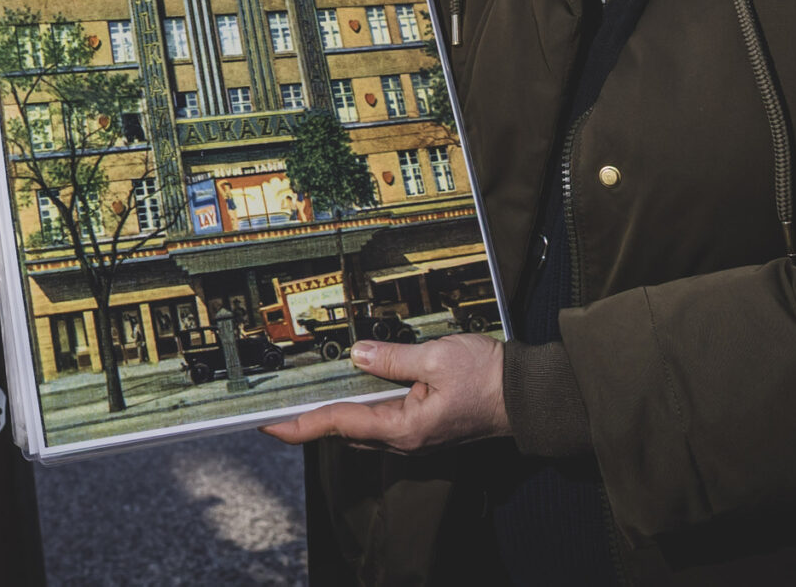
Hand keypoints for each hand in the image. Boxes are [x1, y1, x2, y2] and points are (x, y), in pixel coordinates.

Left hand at [260, 334, 506, 452]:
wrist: (526, 394)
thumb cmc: (488, 377)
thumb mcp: (437, 358)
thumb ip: (393, 358)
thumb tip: (357, 355)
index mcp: (405, 428)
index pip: (340, 424)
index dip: (300, 423)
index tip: (268, 423)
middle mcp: (405, 439)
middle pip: (345, 430)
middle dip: (310, 420)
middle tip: (275, 408)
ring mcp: (415, 434)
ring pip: (362, 426)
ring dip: (334, 413)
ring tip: (304, 397)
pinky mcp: (424, 424)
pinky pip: (382, 419)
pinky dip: (361, 406)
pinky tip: (352, 388)